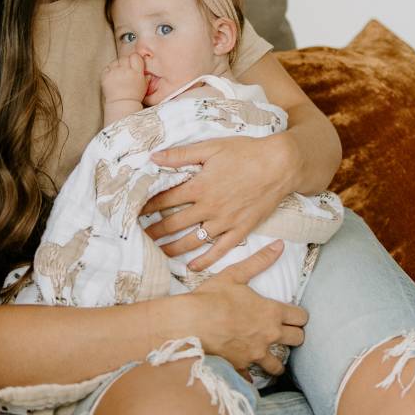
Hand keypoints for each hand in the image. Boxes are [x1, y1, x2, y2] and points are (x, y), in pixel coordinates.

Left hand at [101, 53, 147, 106]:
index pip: (135, 56)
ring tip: (119, 73)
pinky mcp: (105, 76)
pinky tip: (112, 76)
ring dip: (117, 65)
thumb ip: (146, 77)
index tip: (133, 63)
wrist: (121, 104)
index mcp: (136, 72)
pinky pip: (107, 67)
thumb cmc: (134, 96)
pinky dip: (109, 70)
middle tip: (125, 69)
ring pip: (115, 61)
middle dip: (125, 62)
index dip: (134, 59)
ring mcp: (114, 73)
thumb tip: (148, 71)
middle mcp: (125, 71)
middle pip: (125, 58)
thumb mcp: (144, 86)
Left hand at [143, 132, 298, 270]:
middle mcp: (209, 207)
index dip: (147, 207)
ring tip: (157, 254)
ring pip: (193, 240)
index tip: (133, 213)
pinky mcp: (241, 230)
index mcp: (199, 186)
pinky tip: (192, 267)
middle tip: (138, 238)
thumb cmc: (246, 152)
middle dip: (154, 231)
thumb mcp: (211, 147)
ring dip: (173, 248)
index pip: (165, 200)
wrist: (280, 165)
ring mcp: (225, 221)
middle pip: (174, 223)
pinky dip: (205, 261)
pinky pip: (220, 250)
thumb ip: (181, 155)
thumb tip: (153, 157)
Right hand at [185, 241, 306, 375]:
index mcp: (270, 312)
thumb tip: (280, 245)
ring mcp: (255, 354)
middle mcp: (268, 335)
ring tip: (272, 357)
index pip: (300, 317)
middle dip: (295, 335)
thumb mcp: (234, 274)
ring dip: (277, 360)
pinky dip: (251, 376)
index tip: (295, 314)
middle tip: (287, 332)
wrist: (188, 324)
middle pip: (297, 339)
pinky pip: (252, 378)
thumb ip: (259, 261)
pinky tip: (247, 372)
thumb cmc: (211, 297)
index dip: (300, 315)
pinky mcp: (240, 367)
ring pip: (279, 365)